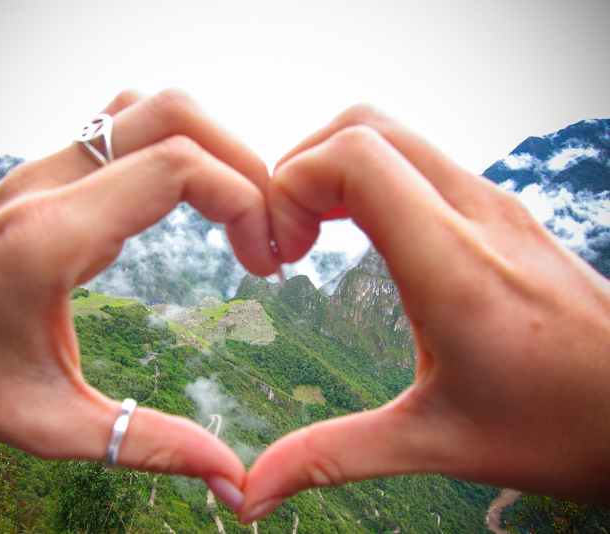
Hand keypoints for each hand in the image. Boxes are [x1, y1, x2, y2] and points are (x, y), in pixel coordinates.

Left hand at [0, 89, 278, 507]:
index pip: (174, 166)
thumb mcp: (48, 423)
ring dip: (208, 145)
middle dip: (241, 163)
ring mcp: (46, 167)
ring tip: (237, 208)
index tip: (265, 261)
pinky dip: (175, 146)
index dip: (242, 200)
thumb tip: (230, 476)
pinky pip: (126, 126)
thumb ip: (146, 445)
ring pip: (149, 107)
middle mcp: (50, 182)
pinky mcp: (48, 171)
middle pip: (173, 115)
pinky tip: (188, 199)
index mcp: (53, 236)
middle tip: (267, 229)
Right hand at [239, 104, 609, 522]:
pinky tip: (361, 233)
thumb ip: (332, 456)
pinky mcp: (501, 211)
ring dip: (336, 169)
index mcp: (452, 267)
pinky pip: (420, 160)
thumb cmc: (558, 427)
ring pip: (394, 135)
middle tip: (287, 237)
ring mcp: (493, 205)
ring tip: (313, 235)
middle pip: (365, 126)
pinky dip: (371, 177)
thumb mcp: (435, 442)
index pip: (356, 156)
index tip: (280, 249)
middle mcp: (475, 215)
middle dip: (303, 168)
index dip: (293, 184)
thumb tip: (255, 491)